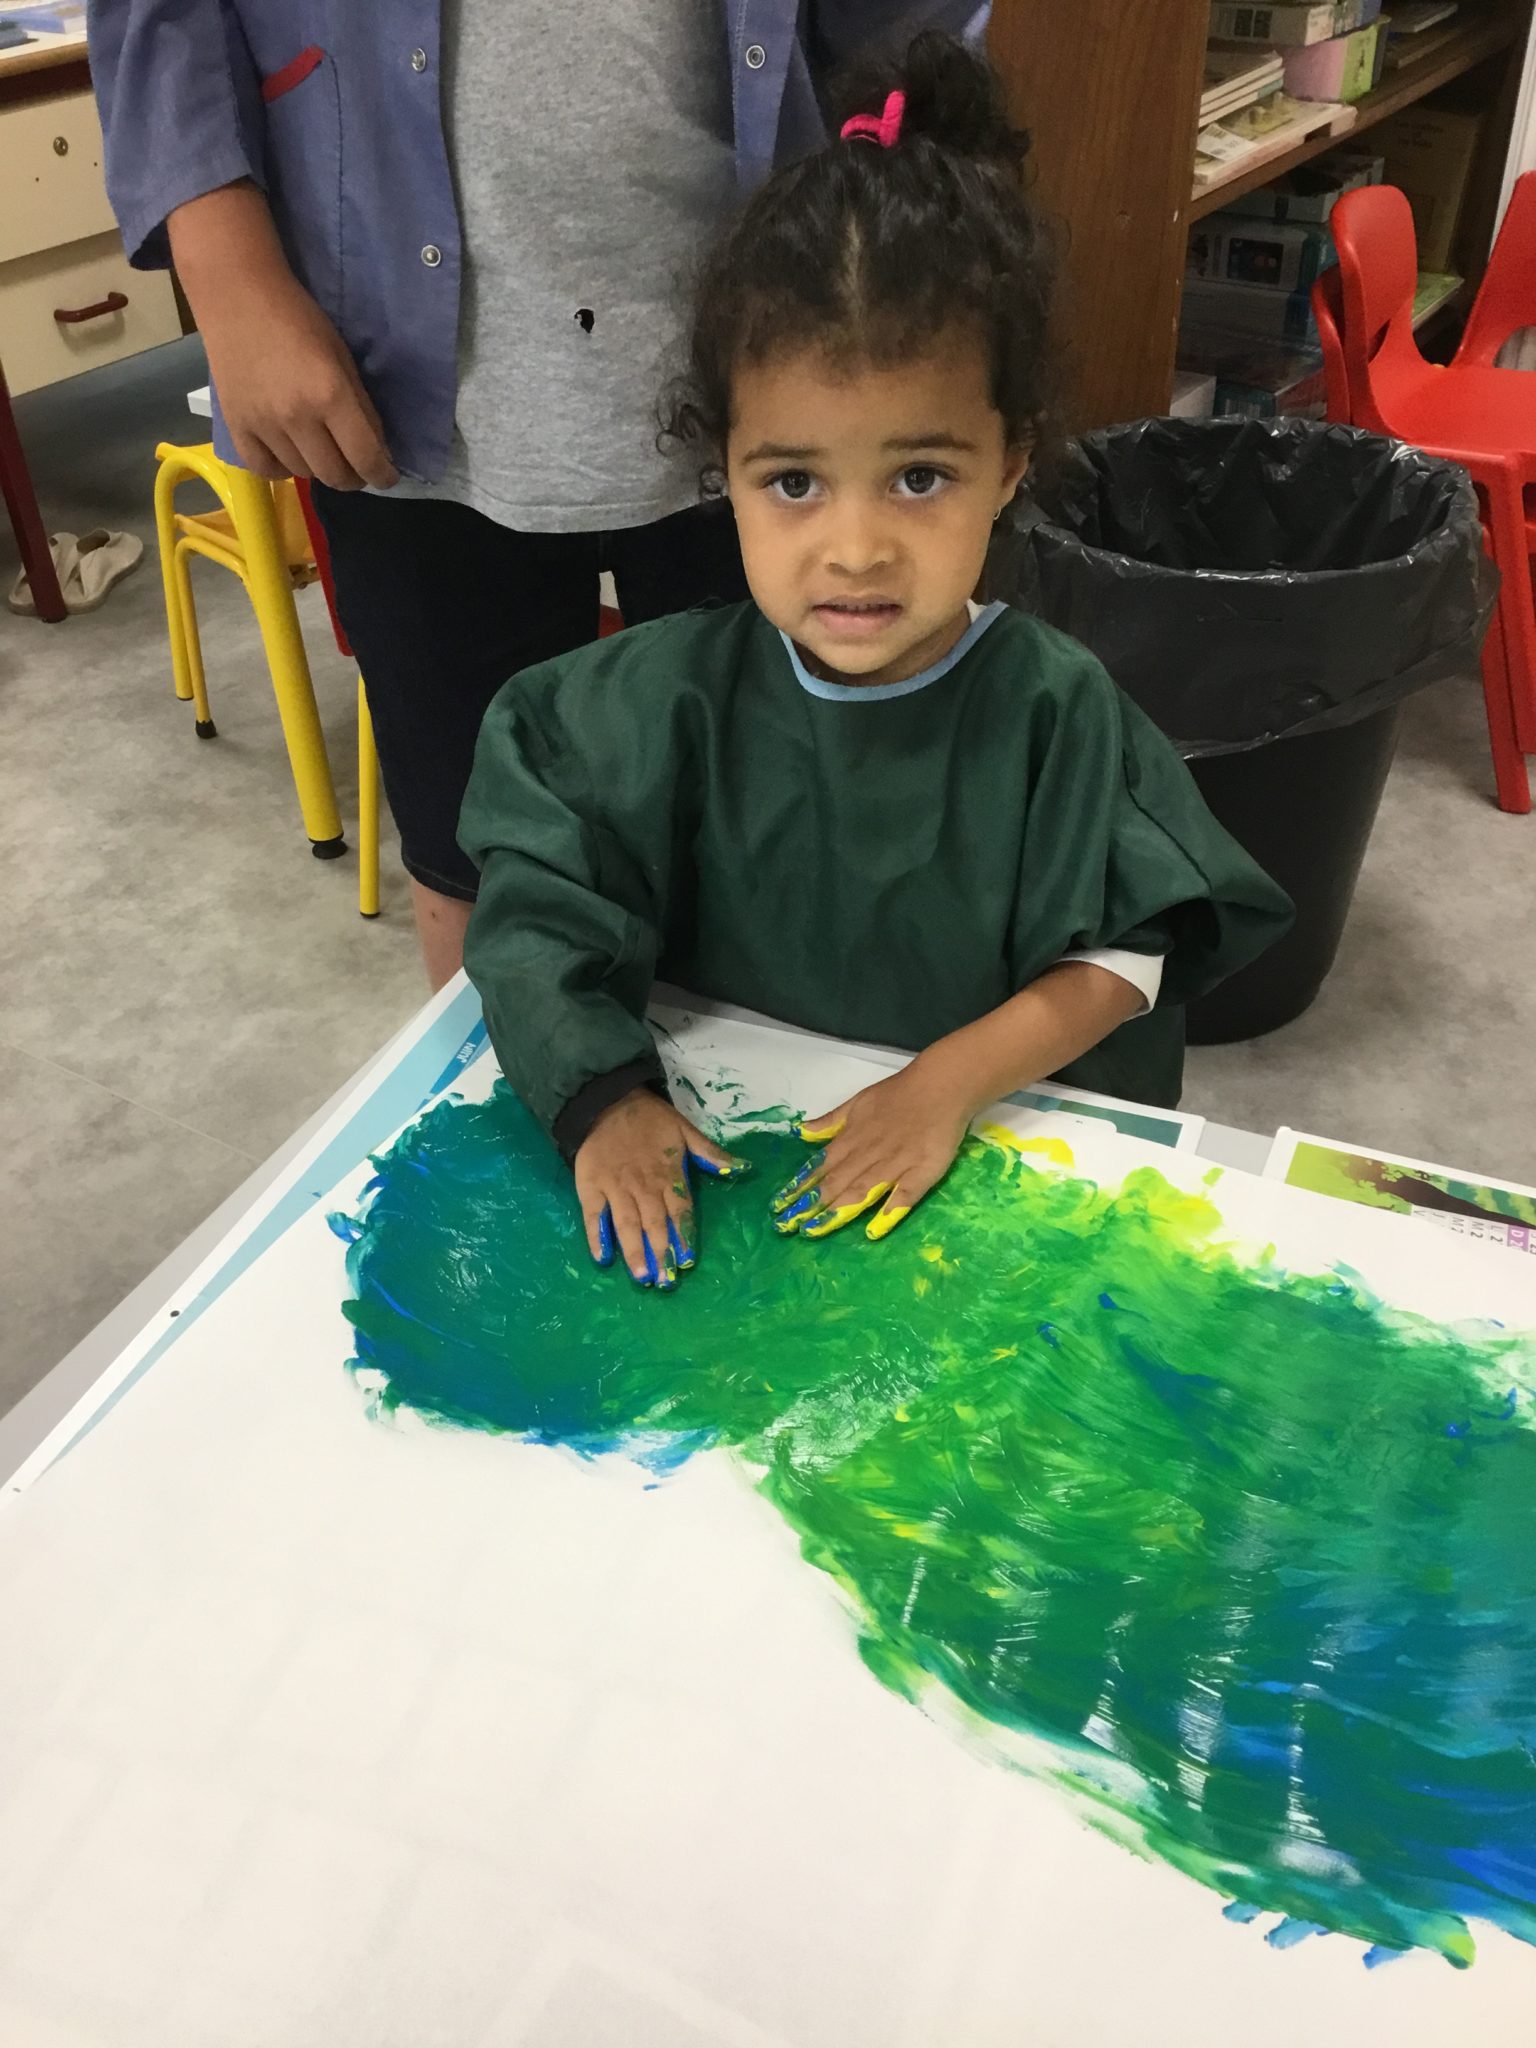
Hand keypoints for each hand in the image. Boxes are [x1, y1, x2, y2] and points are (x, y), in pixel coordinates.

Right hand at [170, 183, 397, 489]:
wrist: (237, 297)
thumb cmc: (298, 319)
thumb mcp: (342, 358)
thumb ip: (361, 407)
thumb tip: (377, 449)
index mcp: (330, 395)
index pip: (365, 457)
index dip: (382, 474)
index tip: (386, 475)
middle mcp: (297, 417)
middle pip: (335, 475)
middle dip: (354, 477)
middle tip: (356, 466)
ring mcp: (263, 425)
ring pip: (302, 473)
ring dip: (318, 468)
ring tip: (320, 449)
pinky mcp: (236, 426)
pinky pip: (264, 470)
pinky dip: (282, 469)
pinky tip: (289, 453)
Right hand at [574, 1090, 748, 1287]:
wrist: (607, 1101)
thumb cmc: (650, 1120)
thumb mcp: (685, 1131)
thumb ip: (710, 1153)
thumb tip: (744, 1168)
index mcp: (668, 1175)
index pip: (679, 1210)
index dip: (684, 1235)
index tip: (688, 1260)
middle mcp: (643, 1186)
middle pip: (654, 1223)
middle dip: (661, 1253)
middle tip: (665, 1281)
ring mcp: (616, 1188)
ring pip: (626, 1224)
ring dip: (634, 1250)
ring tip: (641, 1275)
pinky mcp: (591, 1187)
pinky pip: (594, 1215)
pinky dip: (596, 1236)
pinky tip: (602, 1258)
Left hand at [770, 1057, 973, 1243]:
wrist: (942, 1084)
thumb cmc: (899, 1094)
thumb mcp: (859, 1102)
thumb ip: (831, 1122)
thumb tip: (802, 1133)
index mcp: (853, 1138)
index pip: (820, 1167)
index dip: (799, 1186)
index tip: (778, 1206)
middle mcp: (869, 1153)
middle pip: (835, 1183)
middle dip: (809, 1205)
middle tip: (785, 1226)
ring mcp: (896, 1163)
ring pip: (861, 1191)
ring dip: (837, 1211)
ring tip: (814, 1230)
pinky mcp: (923, 1171)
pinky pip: (904, 1195)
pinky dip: (888, 1212)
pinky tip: (873, 1231)